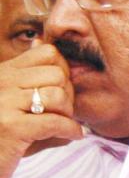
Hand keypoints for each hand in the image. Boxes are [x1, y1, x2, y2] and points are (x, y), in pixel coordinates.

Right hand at [0, 42, 81, 177]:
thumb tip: (42, 42)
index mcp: (2, 73)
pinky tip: (73, 135)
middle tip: (65, 112)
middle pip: (57, 74)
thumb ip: (29, 77)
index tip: (64, 89)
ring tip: (64, 124)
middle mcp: (1, 83)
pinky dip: (70, 129)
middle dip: (69, 94)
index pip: (48, 53)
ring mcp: (4, 104)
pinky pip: (55, 122)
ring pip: (58, 95)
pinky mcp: (10, 128)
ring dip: (69, 112)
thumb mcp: (11, 101)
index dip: (64, 70)